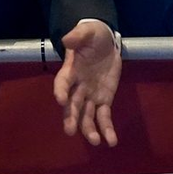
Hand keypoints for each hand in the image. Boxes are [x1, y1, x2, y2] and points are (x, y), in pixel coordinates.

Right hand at [53, 20, 121, 146]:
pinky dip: (107, 129)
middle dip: (71, 117)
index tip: (60, 100)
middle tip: (70, 130)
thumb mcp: (88, 32)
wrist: (106, 42)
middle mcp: (78, 87)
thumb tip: (67, 39)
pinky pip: (104, 117)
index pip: (63, 83)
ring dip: (89, 129)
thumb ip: (78, 35)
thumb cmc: (93, 36)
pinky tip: (111, 141)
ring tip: (95, 141)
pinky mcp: (104, 100)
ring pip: (87, 116)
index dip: (60, 91)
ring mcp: (90, 96)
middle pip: (72, 105)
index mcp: (71, 71)